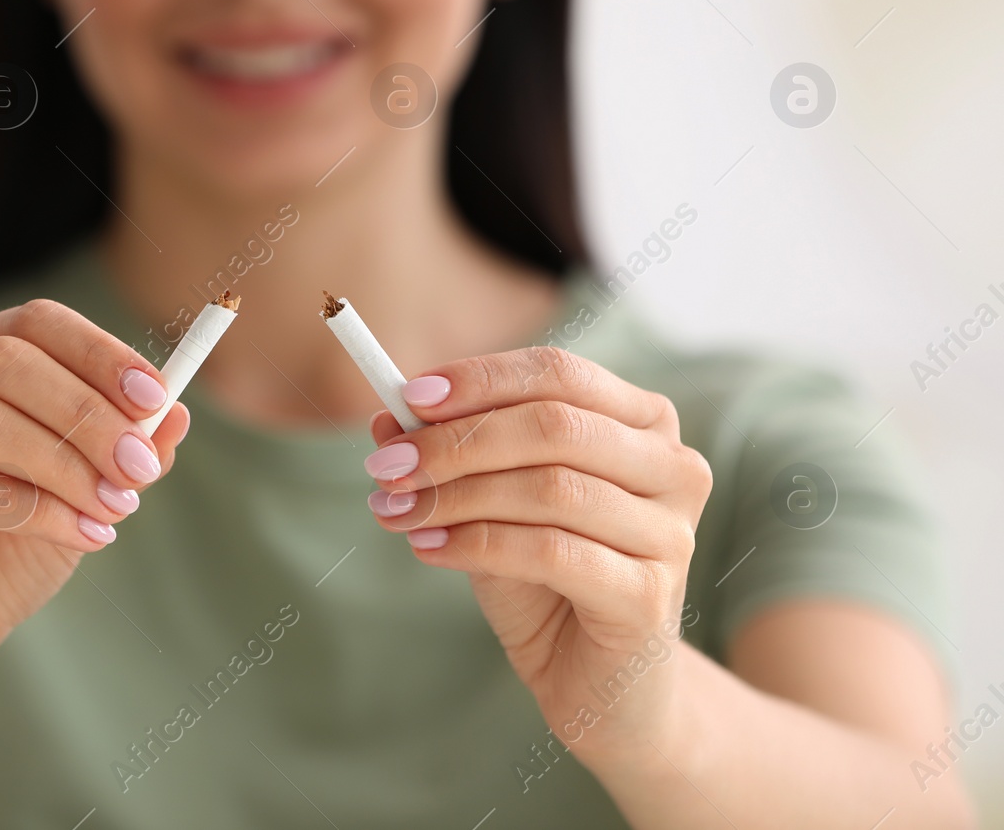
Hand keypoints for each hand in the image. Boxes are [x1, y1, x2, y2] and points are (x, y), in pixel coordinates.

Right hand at [0, 299, 187, 711]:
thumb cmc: (5, 546)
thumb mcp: (81, 489)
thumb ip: (124, 447)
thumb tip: (178, 410)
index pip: (32, 322)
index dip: (98, 353)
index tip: (157, 398)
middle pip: (3, 359)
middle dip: (87, 412)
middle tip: (140, 467)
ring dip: (65, 464)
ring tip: (116, 507)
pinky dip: (42, 511)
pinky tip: (86, 536)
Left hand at [363, 346, 711, 759]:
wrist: (600, 685)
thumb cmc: (547, 579)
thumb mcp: (492, 504)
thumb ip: (451, 455)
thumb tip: (387, 416)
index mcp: (643, 423)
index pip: (559, 374)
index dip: (480, 380)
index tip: (407, 397)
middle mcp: (673, 467)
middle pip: (553, 426)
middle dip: (456, 441)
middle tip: (387, 464)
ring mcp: (670, 532)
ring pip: (550, 488)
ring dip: (456, 495)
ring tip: (396, 510)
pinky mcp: (651, 596)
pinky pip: (551, 551)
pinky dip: (477, 544)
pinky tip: (429, 548)